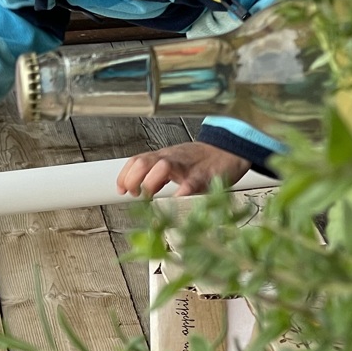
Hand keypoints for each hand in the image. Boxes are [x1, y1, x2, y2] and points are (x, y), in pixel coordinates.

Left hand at [116, 141, 250, 197]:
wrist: (230, 150)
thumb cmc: (201, 160)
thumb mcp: (175, 164)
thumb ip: (156, 176)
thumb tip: (139, 191)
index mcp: (163, 157)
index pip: (136, 161)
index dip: (124, 175)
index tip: (121, 190)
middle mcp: (171, 159)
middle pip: (143, 162)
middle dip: (133, 179)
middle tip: (135, 194)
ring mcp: (187, 166)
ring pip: (163, 167)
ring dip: (151, 183)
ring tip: (149, 196)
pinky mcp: (204, 176)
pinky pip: (191, 183)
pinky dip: (181, 192)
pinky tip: (175, 199)